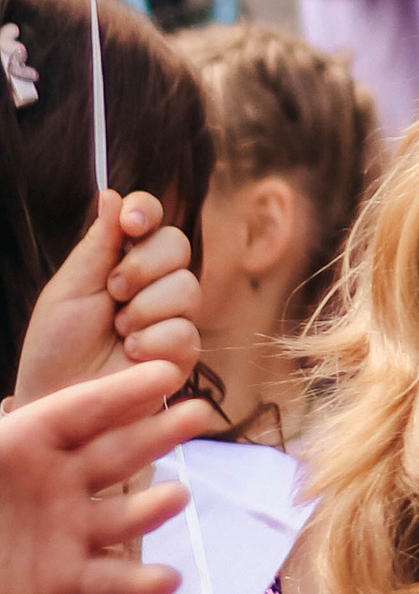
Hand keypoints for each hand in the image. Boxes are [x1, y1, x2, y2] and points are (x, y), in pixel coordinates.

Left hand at [0, 363, 213, 593]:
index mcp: (26, 443)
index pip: (81, 410)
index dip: (121, 391)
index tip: (165, 372)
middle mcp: (56, 482)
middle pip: (115, 453)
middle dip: (157, 433)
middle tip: (198, 415)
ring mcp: (66, 531)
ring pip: (119, 517)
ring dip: (152, 508)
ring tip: (175, 498)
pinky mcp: (65, 582)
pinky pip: (107, 579)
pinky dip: (139, 582)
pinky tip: (166, 580)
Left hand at [14, 190, 203, 403]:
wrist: (58, 401)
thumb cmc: (56, 347)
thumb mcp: (70, 288)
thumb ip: (98, 244)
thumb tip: (112, 193)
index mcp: (123, 260)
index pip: (151, 219)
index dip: (147, 211)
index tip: (132, 222)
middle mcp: (154, 284)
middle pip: (178, 244)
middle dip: (143, 265)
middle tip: (113, 291)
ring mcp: (172, 317)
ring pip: (187, 287)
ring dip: (144, 309)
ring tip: (119, 333)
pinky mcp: (183, 354)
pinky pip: (185, 331)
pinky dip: (152, 342)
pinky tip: (131, 355)